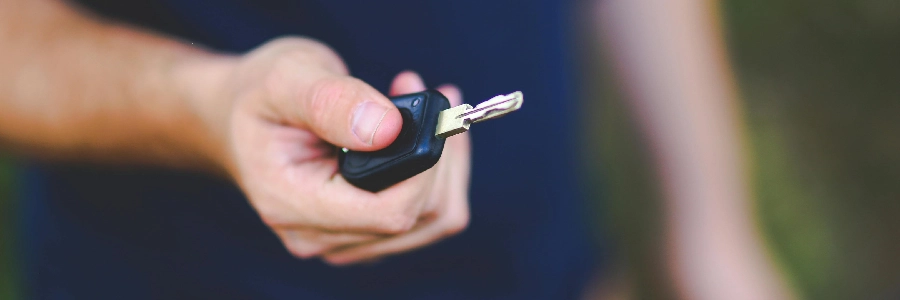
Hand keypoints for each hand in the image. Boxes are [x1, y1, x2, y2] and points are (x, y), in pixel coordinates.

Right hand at [194, 37, 469, 264]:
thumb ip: (333, 101)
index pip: (388, 213)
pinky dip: (435, 171)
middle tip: (423, 91)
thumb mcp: (287, 78)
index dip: (423, 168)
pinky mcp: (365, 231)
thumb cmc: (259, 94)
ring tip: (419, 104)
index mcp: (292, 204)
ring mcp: (343, 239)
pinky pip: (426, 214)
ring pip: (432, 220)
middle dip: (438, 154)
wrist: (240, 117)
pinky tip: (415, 131)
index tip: (427, 111)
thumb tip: (388, 129)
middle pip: (418, 218)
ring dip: (444, 161)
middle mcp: (319, 235)